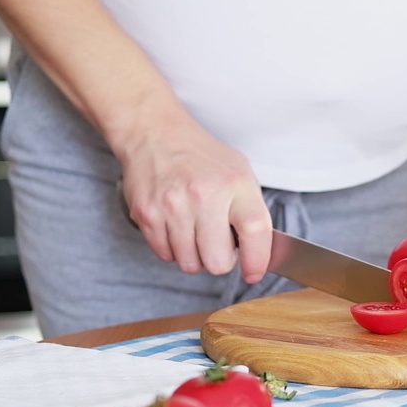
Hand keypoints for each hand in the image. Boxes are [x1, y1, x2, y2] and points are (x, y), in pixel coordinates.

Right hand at [117, 116, 271, 282]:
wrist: (156, 134)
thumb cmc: (202, 157)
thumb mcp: (240, 173)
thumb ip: (252, 211)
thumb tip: (259, 254)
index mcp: (234, 184)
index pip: (255, 232)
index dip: (257, 260)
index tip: (254, 272)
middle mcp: (204, 195)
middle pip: (217, 262)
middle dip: (220, 260)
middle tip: (217, 242)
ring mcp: (172, 206)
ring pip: (189, 263)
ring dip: (195, 255)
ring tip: (195, 230)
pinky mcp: (147, 214)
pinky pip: (165, 255)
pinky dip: (172, 249)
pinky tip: (176, 227)